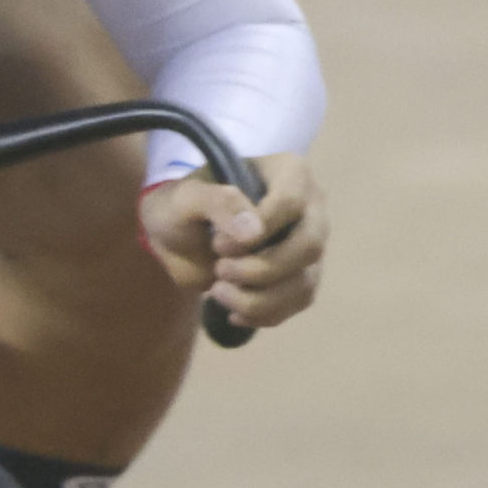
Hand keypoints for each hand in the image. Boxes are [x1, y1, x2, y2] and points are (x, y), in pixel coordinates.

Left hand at [142, 151, 324, 329]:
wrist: (177, 237)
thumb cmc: (183, 207)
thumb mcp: (187, 198)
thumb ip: (218, 203)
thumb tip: (254, 233)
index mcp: (289, 173)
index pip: (291, 203)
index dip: (258, 230)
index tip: (218, 243)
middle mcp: (310, 208)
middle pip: (308, 247)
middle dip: (260, 269)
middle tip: (219, 270)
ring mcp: (308, 244)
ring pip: (305, 281)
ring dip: (259, 299)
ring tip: (218, 292)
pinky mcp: (302, 276)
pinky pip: (298, 301)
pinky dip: (265, 313)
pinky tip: (234, 311)